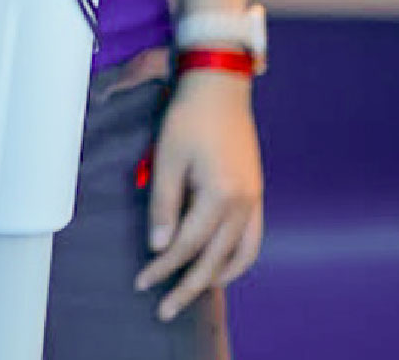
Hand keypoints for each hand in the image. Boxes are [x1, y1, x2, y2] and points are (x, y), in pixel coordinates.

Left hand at [134, 70, 263, 321]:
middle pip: (214, 260)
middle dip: (187, 287)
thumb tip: (160, 247)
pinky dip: (236, 260)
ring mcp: (255, 200)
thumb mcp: (167, 159)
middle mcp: (244, 204)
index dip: (163, 268)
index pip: (187, 246)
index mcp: (220, 196)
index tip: (142, 284)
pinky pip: (252, 239)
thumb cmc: (188, 118)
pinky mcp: (256, 194)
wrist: (220, 88)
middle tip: (165, 309)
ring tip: (191, 292)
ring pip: (239, 256)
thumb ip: (164, 206)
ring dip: (215, 277)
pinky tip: (219, 266)